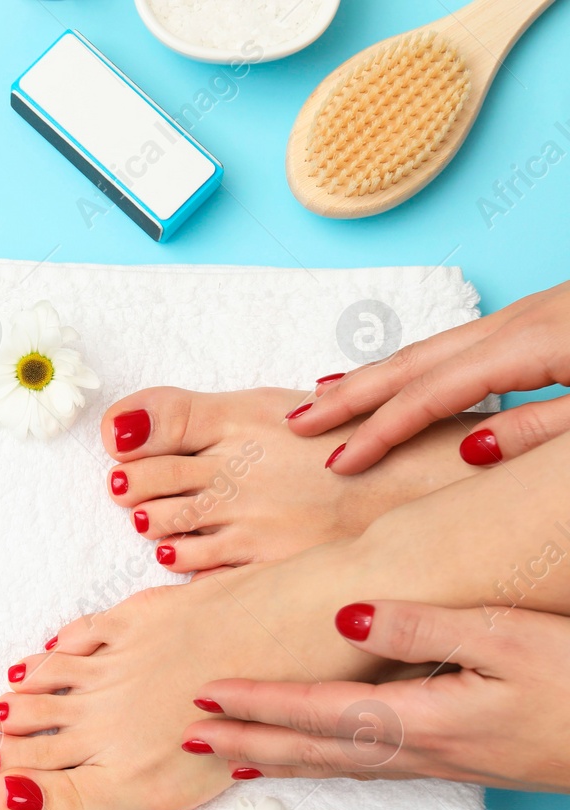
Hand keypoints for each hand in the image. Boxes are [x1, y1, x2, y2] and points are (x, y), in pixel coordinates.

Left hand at [181, 599, 569, 791]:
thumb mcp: (510, 637)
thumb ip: (423, 625)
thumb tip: (343, 620)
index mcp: (422, 719)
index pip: (315, 713)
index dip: (256, 705)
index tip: (204, 697)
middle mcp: (419, 751)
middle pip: (311, 751)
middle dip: (246, 743)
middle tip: (187, 735)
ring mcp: (439, 764)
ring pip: (335, 765)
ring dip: (276, 758)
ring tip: (229, 753)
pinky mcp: (457, 763)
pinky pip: (366, 766)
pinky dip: (321, 762)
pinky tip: (312, 756)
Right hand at [290, 281, 569, 473]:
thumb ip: (539, 429)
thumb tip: (471, 449)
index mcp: (530, 344)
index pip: (430, 393)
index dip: (378, 430)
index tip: (339, 463)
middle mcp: (518, 322)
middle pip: (412, 361)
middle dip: (350, 394)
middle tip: (298, 422)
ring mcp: (529, 314)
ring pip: (432, 347)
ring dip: (376, 374)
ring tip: (327, 395)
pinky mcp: (543, 316)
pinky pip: (459, 343)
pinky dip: (416, 363)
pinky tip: (404, 374)